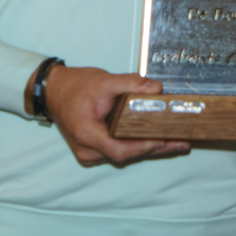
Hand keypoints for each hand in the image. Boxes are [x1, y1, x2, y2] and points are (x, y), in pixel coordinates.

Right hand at [40, 66, 189, 166]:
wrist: (52, 90)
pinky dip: (137, 144)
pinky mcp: (94, 149)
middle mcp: (88, 150)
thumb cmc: (74, 86)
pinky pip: (119, 149)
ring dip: (149, 148)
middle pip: (126, 154)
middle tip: (182, 143)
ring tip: (177, 142)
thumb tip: (157, 89)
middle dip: (156, 149)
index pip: (120, 149)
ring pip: (124, 153)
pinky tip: (157, 139)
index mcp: (87, 134)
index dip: (144, 147)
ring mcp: (90, 152)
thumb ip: (131, 83)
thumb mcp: (104, 81)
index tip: (165, 140)